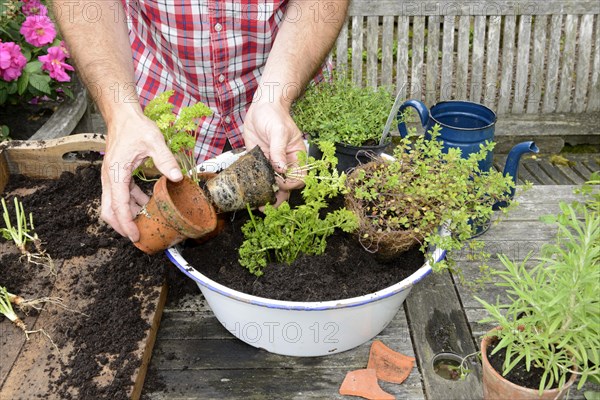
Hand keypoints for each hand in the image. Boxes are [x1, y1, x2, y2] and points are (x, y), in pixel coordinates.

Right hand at [100, 107, 182, 240]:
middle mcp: (108, 178)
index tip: (135, 236)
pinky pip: (120, 195)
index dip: (126, 223)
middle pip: (109, 210)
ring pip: (113, 205)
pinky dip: (131, 204)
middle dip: (121, 226)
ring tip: (145, 223)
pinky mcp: (115, 175)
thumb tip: (177, 178)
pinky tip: (145, 205)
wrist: (122, 115)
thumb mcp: (154, 141)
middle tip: (138, 236)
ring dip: (127, 215)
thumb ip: (165, 159)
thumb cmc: (136, 127)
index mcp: (116, 173)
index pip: (118, 205)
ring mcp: (110, 177)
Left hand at [243, 99, 305, 205]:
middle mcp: (285, 164)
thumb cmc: (275, 116)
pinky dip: (255, 187)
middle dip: (278, 198)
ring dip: (266, 197)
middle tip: (267, 208)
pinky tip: (250, 194)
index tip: (280, 183)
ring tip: (259, 207)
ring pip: (272, 185)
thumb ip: (279, 150)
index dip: (290, 184)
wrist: (262, 107)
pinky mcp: (259, 162)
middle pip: (286, 187)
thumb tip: (281, 169)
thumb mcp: (279, 131)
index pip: (298, 178)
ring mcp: (272, 164)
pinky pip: (259, 178)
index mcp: (296, 157)